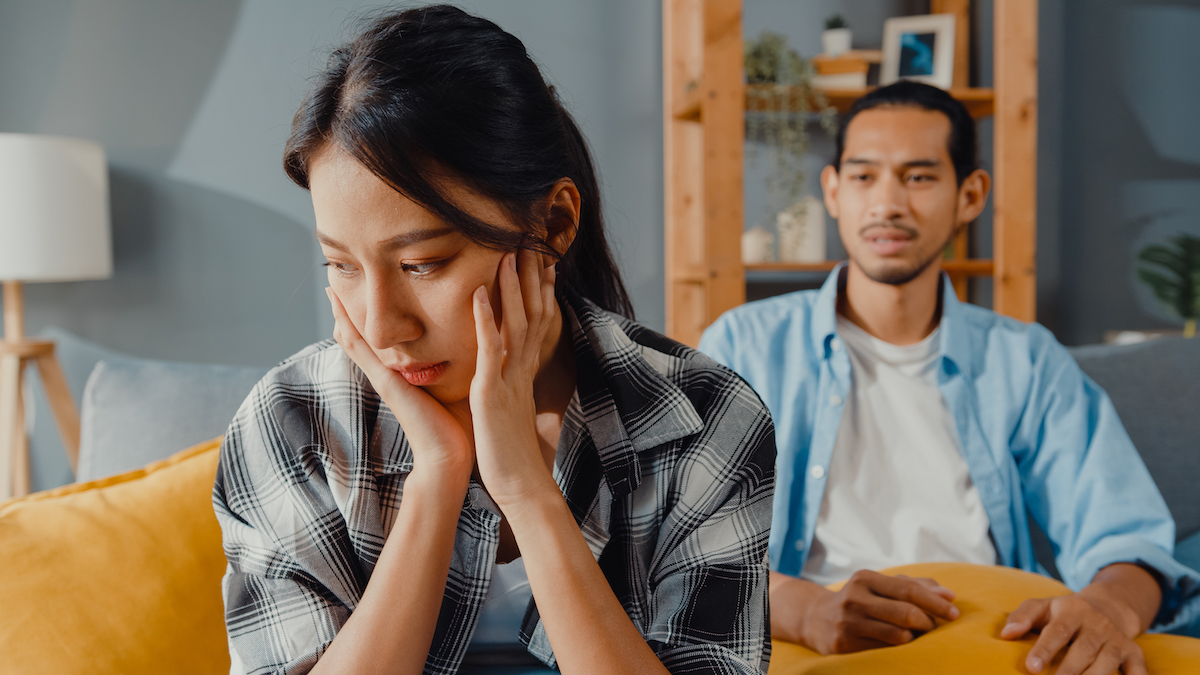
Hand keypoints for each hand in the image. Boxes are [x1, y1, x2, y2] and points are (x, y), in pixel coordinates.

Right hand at [326, 287, 473, 479]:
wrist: (451, 458)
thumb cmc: (458, 424)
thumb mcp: (455, 384)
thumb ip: (456, 365)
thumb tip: (472, 343)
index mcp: (403, 373)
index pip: (382, 339)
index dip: (371, 315)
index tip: (367, 286)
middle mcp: (388, 373)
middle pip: (361, 336)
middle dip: (348, 309)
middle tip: (335, 279)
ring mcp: (383, 378)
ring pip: (354, 340)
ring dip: (341, 313)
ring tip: (331, 285)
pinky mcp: (385, 384)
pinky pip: (361, 352)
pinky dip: (349, 330)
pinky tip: (338, 312)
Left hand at [469, 248, 559, 507]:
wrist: (520, 484)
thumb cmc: (511, 452)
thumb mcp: (511, 410)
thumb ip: (510, 388)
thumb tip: (507, 376)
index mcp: (524, 374)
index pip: (536, 323)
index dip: (539, 291)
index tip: (539, 261)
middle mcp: (522, 371)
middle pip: (532, 314)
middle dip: (530, 278)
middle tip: (529, 242)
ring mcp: (509, 379)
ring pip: (514, 324)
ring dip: (511, 288)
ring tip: (506, 254)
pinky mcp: (493, 393)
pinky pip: (490, 350)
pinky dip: (484, 320)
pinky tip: (476, 294)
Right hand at [801, 570, 959, 653]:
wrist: (816, 618)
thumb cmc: (861, 600)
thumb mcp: (880, 585)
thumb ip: (915, 585)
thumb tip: (949, 595)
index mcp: (865, 578)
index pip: (909, 589)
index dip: (935, 602)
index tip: (954, 613)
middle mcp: (854, 598)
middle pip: (906, 613)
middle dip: (929, 623)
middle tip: (937, 628)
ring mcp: (848, 623)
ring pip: (898, 636)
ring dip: (917, 639)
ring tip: (919, 637)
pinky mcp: (844, 644)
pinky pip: (884, 651)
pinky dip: (901, 650)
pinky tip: (903, 647)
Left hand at [1001, 594, 1146, 674]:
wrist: (1107, 607)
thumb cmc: (1064, 613)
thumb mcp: (1042, 607)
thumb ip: (1022, 617)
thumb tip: (1006, 634)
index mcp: (1072, 612)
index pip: (1057, 631)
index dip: (1044, 650)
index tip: (1031, 668)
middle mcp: (1097, 624)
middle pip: (1084, 649)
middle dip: (1069, 670)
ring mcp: (1116, 639)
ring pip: (1108, 661)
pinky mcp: (1133, 652)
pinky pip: (1137, 670)